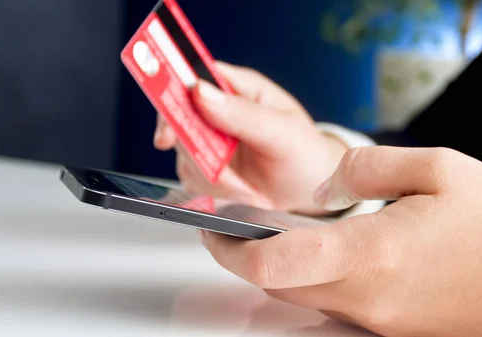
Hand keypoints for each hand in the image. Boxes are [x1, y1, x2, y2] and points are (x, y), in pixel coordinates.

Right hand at [153, 62, 348, 214]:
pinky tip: (242, 194)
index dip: (173, 96)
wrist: (312, 190)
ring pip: (185, 156)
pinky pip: (193, 179)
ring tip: (247, 190)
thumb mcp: (282, 132)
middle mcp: (220, 110)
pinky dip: (215, 193)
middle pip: (180, 120)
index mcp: (239, 88)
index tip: (169, 129)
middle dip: (198, 153)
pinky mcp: (208, 168)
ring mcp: (211, 141)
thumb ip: (243, 113)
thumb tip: (201, 92)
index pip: (193, 77)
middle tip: (223, 174)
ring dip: (213, 180)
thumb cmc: (306, 154)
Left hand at [199, 146, 481, 336]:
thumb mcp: (438, 167)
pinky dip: (320, 281)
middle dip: (247, 257)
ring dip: (283, 268)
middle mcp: (369, 297)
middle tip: (237, 226)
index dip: (228, 246)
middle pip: (279, 284)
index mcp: (372, 254)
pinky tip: (336, 255)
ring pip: (307, 297)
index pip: (272, 262)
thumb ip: (366, 169)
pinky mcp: (399, 328)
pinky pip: (340, 306)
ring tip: (283, 234)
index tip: (212, 227)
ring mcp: (383, 320)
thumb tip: (323, 188)